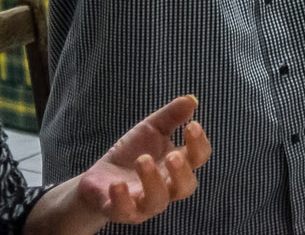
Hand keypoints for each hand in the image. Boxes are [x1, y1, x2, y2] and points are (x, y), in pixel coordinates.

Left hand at [62, 95, 211, 226]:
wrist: (100, 176)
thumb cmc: (133, 152)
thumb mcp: (151, 128)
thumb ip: (171, 116)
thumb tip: (191, 99)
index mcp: (178, 165)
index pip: (198, 158)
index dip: (199, 144)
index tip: (192, 126)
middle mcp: (167, 187)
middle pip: (185, 187)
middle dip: (181, 172)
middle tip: (172, 156)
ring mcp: (145, 202)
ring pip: (157, 200)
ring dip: (152, 181)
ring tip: (143, 160)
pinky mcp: (121, 211)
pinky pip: (125, 211)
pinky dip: (122, 199)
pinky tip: (117, 184)